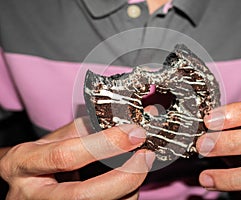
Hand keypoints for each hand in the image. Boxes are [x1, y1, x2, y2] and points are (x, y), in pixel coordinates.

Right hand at [0, 117, 154, 199]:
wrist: (25, 183)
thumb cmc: (42, 156)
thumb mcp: (56, 137)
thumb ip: (87, 129)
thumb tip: (128, 119)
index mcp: (24, 163)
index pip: (66, 155)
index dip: (104, 144)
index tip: (134, 133)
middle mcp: (34, 195)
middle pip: (83, 196)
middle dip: (123, 177)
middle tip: (146, 157)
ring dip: (129, 187)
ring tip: (139, 165)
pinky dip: (125, 195)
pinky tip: (129, 179)